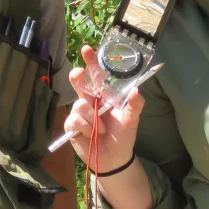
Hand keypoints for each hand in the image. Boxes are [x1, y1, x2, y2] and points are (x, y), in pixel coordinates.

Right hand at [62, 45, 143, 173]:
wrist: (114, 159)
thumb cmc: (123, 136)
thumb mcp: (132, 120)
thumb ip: (135, 104)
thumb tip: (136, 89)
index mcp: (104, 95)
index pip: (97, 74)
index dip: (91, 61)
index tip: (87, 49)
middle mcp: (90, 100)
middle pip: (79, 82)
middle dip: (78, 77)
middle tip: (79, 74)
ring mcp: (79, 112)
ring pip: (79, 104)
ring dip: (93, 118)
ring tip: (101, 130)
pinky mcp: (71, 125)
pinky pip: (75, 120)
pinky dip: (85, 128)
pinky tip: (91, 135)